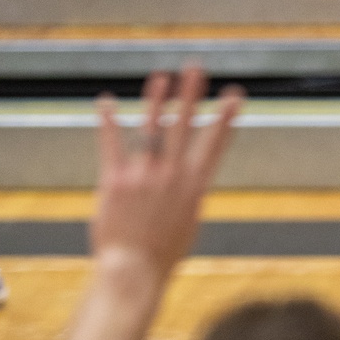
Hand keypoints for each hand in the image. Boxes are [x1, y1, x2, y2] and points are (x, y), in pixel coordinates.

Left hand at [92, 67, 241, 279]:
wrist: (134, 270)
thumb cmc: (163, 253)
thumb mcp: (187, 223)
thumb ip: (187, 196)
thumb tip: (189, 180)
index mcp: (194, 187)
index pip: (214, 144)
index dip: (225, 117)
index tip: (234, 95)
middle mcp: (172, 176)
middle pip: (183, 126)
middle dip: (190, 94)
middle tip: (195, 69)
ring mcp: (143, 175)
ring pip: (152, 128)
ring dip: (157, 99)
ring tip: (161, 76)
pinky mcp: (115, 180)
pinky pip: (111, 144)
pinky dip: (107, 122)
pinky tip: (105, 102)